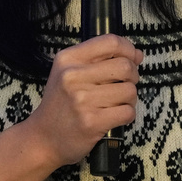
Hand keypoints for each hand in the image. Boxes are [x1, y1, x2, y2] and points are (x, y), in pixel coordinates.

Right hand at [22, 33, 143, 167]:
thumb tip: (137, 54)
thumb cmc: (61, 104)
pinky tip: (114, 117)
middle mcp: (72, 76)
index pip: (110, 42)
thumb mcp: (69, 72)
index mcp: (68, 59)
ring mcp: (82, 100)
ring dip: (129, 99)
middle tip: (123, 85)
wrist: (43, 138)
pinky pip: (127, 112)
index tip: (131, 59)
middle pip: (125, 66)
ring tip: (116, 104)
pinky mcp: (91, 122)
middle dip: (133, 76)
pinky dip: (127, 115)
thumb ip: (100, 59)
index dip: (128, 49)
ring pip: (129, 90)